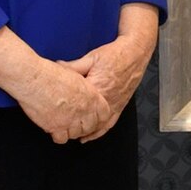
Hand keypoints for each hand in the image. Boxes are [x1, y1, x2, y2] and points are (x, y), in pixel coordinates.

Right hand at [13, 59, 110, 143]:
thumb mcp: (75, 76)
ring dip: (71, 131)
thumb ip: (83, 88)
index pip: (104, 115)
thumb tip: (84, 92)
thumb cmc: (49, 74)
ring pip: (76, 134)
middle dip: (84, 127)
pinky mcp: (56, 127)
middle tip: (76, 123)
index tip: (93, 118)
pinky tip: (54, 129)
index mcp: (91, 96)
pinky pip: (62, 138)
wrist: (33, 79)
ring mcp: (70, 120)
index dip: (98, 118)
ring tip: (64, 124)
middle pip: (90, 127)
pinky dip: (58, 136)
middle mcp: (83, 110)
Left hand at [64, 5, 158, 141]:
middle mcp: (107, 99)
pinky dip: (100, 132)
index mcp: (98, 88)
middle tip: (61, 130)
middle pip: (87, 118)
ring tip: (73, 136)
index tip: (55, 115)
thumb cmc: (115, 54)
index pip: (78, 104)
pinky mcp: (120, 106)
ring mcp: (114, 104)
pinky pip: (110, 123)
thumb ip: (73, 66)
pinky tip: (92, 136)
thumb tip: (57, 67)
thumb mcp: (91, 58)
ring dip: (86, 132)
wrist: (135, 53)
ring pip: (98, 125)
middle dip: (74, 126)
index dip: (65, 111)